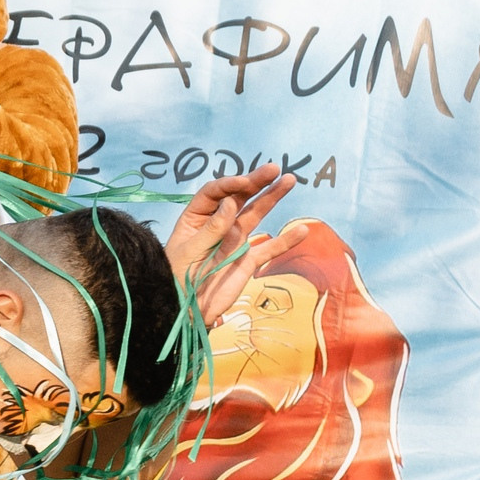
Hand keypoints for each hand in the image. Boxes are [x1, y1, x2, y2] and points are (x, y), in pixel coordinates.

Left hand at [167, 164, 301, 323]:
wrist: (186, 311)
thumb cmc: (177, 279)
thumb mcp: (189, 252)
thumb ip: (212, 229)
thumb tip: (231, 202)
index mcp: (197, 218)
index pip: (214, 193)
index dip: (229, 184)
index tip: (244, 182)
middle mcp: (218, 224)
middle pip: (238, 197)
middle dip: (255, 182)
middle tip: (274, 168)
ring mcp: (235, 240)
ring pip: (256, 214)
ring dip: (272, 198)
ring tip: (289, 180)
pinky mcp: (247, 259)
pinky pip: (268, 248)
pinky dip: (285, 241)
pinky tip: (302, 231)